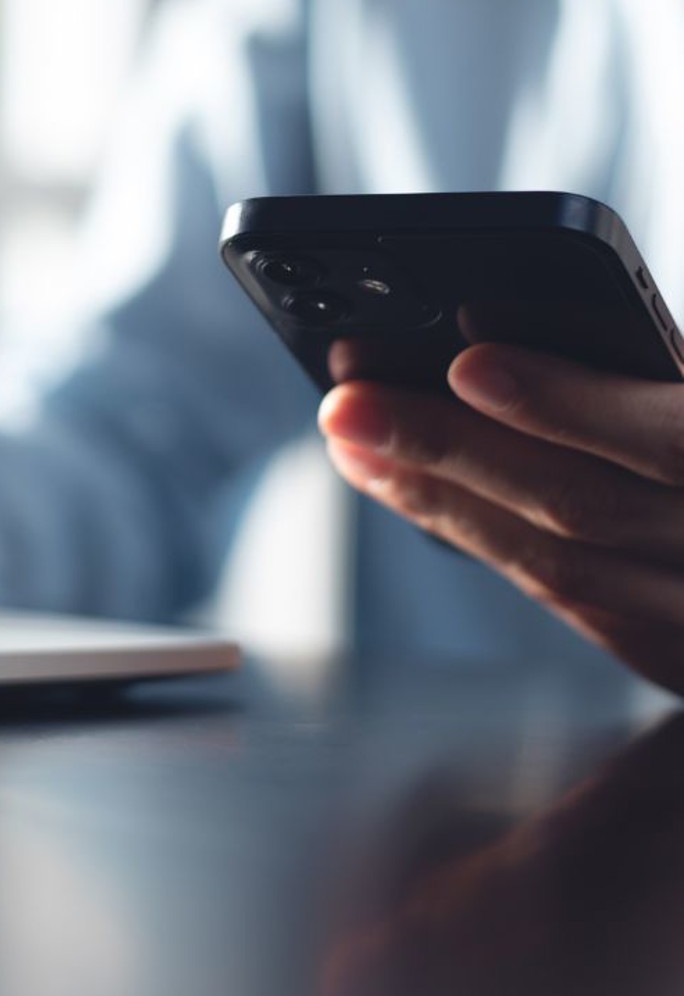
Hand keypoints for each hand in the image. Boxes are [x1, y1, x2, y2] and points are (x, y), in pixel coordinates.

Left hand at [319, 342, 683, 695]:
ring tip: (352, 440)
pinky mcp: (681, 657)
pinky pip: (572, 600)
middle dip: (452, 451)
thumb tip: (502, 337)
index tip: (472, 363)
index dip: (572, 402)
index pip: (675, 438)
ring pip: (561, 564)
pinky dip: (482, 540)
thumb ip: (652, 373)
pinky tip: (410, 492)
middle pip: (584, 506)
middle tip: (345, 402)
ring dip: (440, 500)